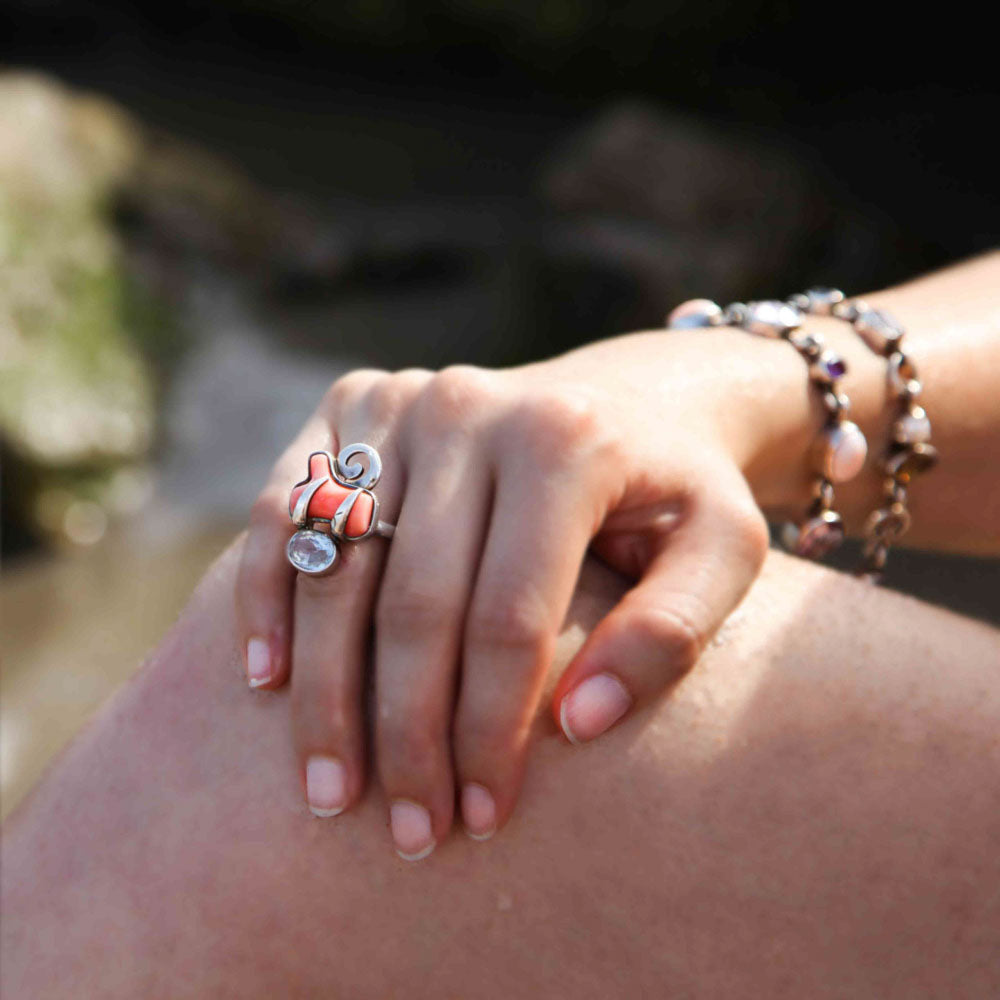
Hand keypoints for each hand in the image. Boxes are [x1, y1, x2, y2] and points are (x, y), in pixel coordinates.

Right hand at [235, 325, 780, 858]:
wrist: (621, 400)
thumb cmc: (672, 493)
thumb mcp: (719, 551)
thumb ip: (669, 632)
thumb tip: (578, 725)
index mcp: (565, 442)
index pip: (509, 618)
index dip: (489, 731)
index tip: (484, 818)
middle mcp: (470, 406)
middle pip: (413, 603)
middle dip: (405, 735)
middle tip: (407, 832)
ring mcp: (400, 401)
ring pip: (337, 564)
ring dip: (324, 691)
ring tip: (328, 790)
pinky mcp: (350, 406)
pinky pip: (284, 510)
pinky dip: (266, 595)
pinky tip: (266, 680)